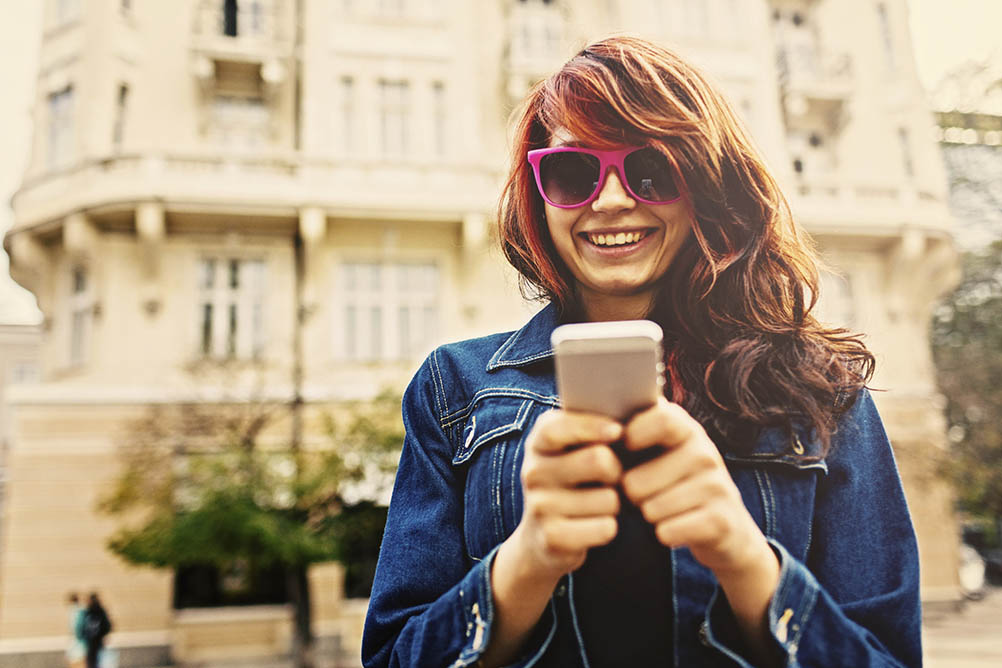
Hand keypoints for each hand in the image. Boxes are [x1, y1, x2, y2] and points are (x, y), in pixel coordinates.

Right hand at [510, 409, 623, 581]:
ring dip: (615, 504)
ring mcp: (539, 505)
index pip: (560, 426)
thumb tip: (646, 400)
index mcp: (538, 442)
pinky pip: (605, 528)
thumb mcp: (573, 451)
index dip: (592, 426)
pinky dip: (609, 528)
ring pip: (608, 499)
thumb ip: (595, 426)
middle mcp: (532, 471)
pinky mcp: (553, 537)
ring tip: (599, 504)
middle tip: (613, 476)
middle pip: (597, 460)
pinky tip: (594, 526)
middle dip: (617, 470)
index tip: (618, 431)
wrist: (543, 538)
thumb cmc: (573, 482)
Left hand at [620, 397, 774, 578]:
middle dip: (631, 494)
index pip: (661, 418)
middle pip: (637, 480)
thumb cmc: (679, 485)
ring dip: (649, 515)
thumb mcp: (665, 452)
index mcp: (688, 430)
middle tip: (645, 495)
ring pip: (650, 509)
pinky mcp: (719, 521)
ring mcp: (716, 487)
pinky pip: (667, 531)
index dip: (633, 434)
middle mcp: (706, 454)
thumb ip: (637, 431)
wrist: (728, 529)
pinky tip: (676, 529)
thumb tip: (596, 423)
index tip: (625, 448)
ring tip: (664, 510)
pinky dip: (664, 534)